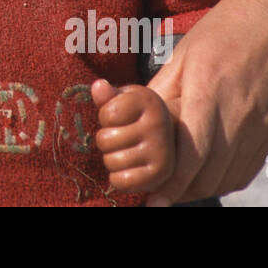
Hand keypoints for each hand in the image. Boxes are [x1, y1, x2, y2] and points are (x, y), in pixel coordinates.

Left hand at [92, 80, 173, 194]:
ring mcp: (163, 151)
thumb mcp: (125, 100)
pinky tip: (128, 169)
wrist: (169, 139)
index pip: (107, 114)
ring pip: (111, 162)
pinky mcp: (161, 175)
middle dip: (107, 140)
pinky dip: (118, 179)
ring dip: (112, 159)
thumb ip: (109, 96)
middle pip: (105, 140)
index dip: (106, 117)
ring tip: (127, 152)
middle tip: (123, 137)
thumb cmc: (139, 116)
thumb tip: (98, 86)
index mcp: (150, 101)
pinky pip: (122, 181)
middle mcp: (160, 124)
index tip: (120, 116)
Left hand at [144, 0, 267, 203]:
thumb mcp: (183, 54)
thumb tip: (125, 114)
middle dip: (181, 192)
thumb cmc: (225, 29)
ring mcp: (264, 125)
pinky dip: (226, 178)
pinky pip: (250, 167)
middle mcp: (240, 114)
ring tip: (179, 188)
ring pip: (231, 177)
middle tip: (159, 195)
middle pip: (209, 175)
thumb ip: (160, 90)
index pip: (189, 156)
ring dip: (202, 188)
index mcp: (209, 91)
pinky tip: (208, 175)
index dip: (168, 184)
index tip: (150, 199)